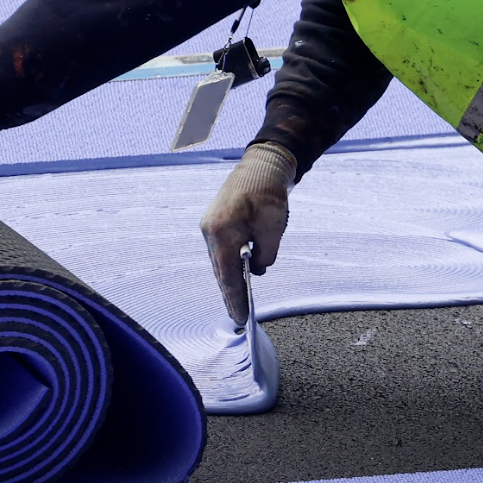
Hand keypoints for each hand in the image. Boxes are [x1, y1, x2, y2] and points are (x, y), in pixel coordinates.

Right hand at [200, 142, 293, 325]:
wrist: (262, 165)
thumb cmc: (268, 193)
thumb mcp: (272, 230)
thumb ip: (265, 256)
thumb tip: (257, 271)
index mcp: (221, 233)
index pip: (227, 276)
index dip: (235, 299)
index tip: (241, 318)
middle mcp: (210, 231)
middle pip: (220, 271)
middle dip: (231, 294)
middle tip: (239, 316)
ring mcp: (209, 226)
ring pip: (219, 261)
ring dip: (230, 279)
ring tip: (239, 301)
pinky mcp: (215, 222)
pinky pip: (221, 250)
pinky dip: (230, 264)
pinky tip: (239, 275)